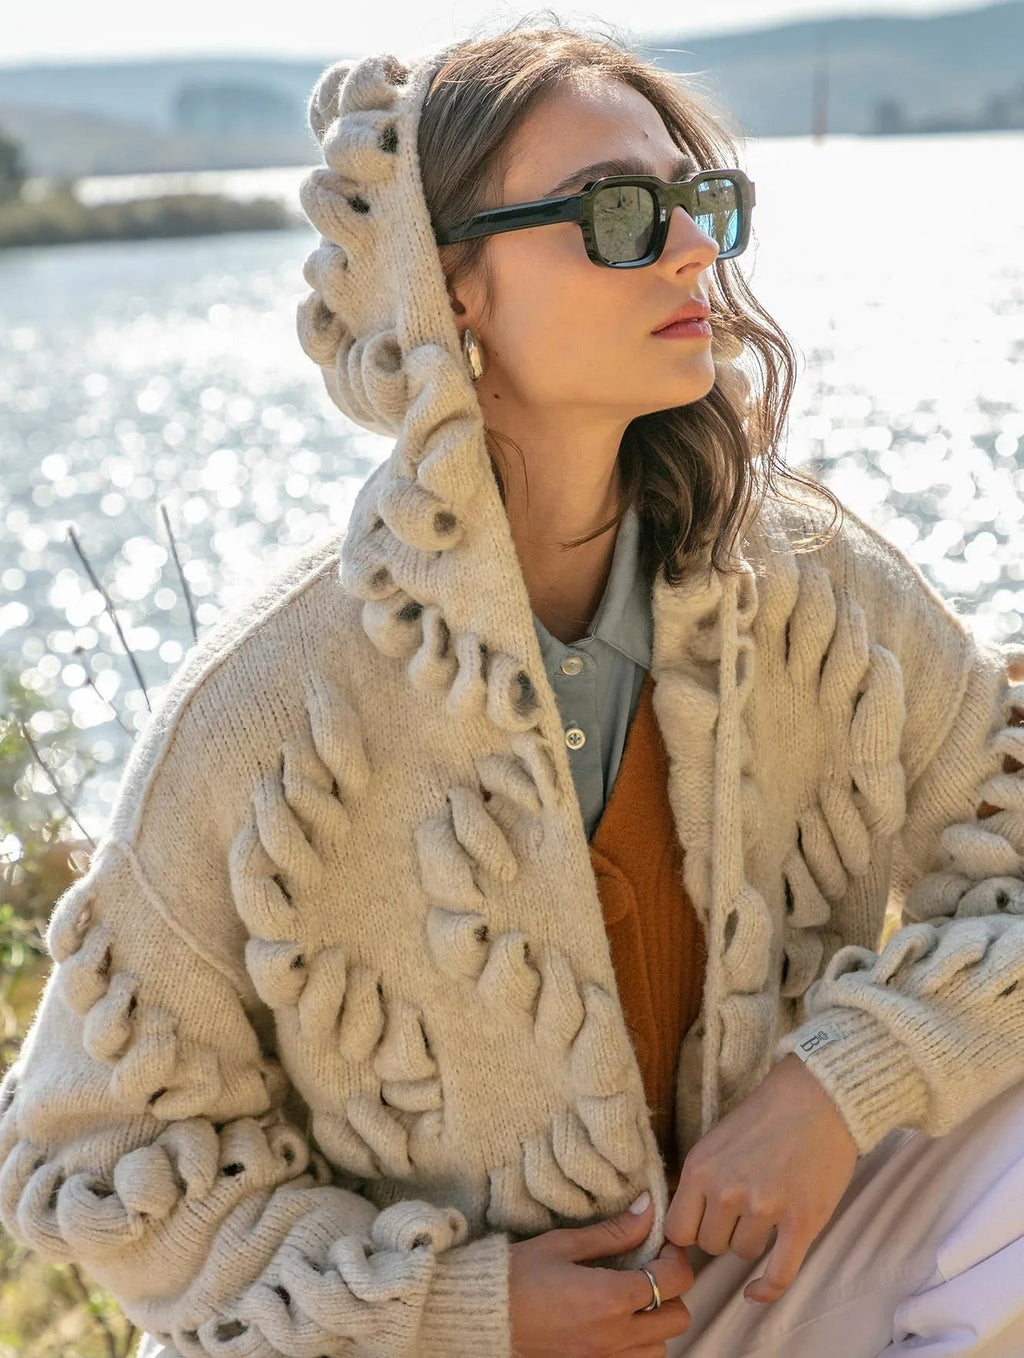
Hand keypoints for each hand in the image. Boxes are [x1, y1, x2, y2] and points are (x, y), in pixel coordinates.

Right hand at [509, 1192, 693, 1356]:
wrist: (483, 1316)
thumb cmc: (518, 1274)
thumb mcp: (565, 1244)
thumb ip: (613, 1231)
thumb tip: (648, 1209)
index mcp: (610, 1299)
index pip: (674, 1280)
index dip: (676, 1256)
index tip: (662, 1242)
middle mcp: (614, 1336)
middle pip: (678, 1317)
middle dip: (672, 1289)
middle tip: (650, 1266)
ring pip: (660, 1346)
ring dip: (656, 1320)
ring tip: (632, 1295)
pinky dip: (638, 1344)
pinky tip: (617, 1320)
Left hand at [658, 1053, 858, 1303]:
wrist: (818, 1098)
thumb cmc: (767, 1116)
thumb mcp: (715, 1140)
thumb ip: (700, 1180)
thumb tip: (684, 1220)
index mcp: (700, 1168)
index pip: (677, 1230)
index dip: (690, 1232)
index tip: (703, 1228)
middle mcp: (726, 1191)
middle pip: (711, 1245)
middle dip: (724, 1233)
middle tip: (743, 1210)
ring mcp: (764, 1208)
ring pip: (744, 1253)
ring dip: (753, 1240)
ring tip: (769, 1208)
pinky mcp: (801, 1221)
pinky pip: (778, 1273)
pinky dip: (766, 1289)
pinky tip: (755, 1292)